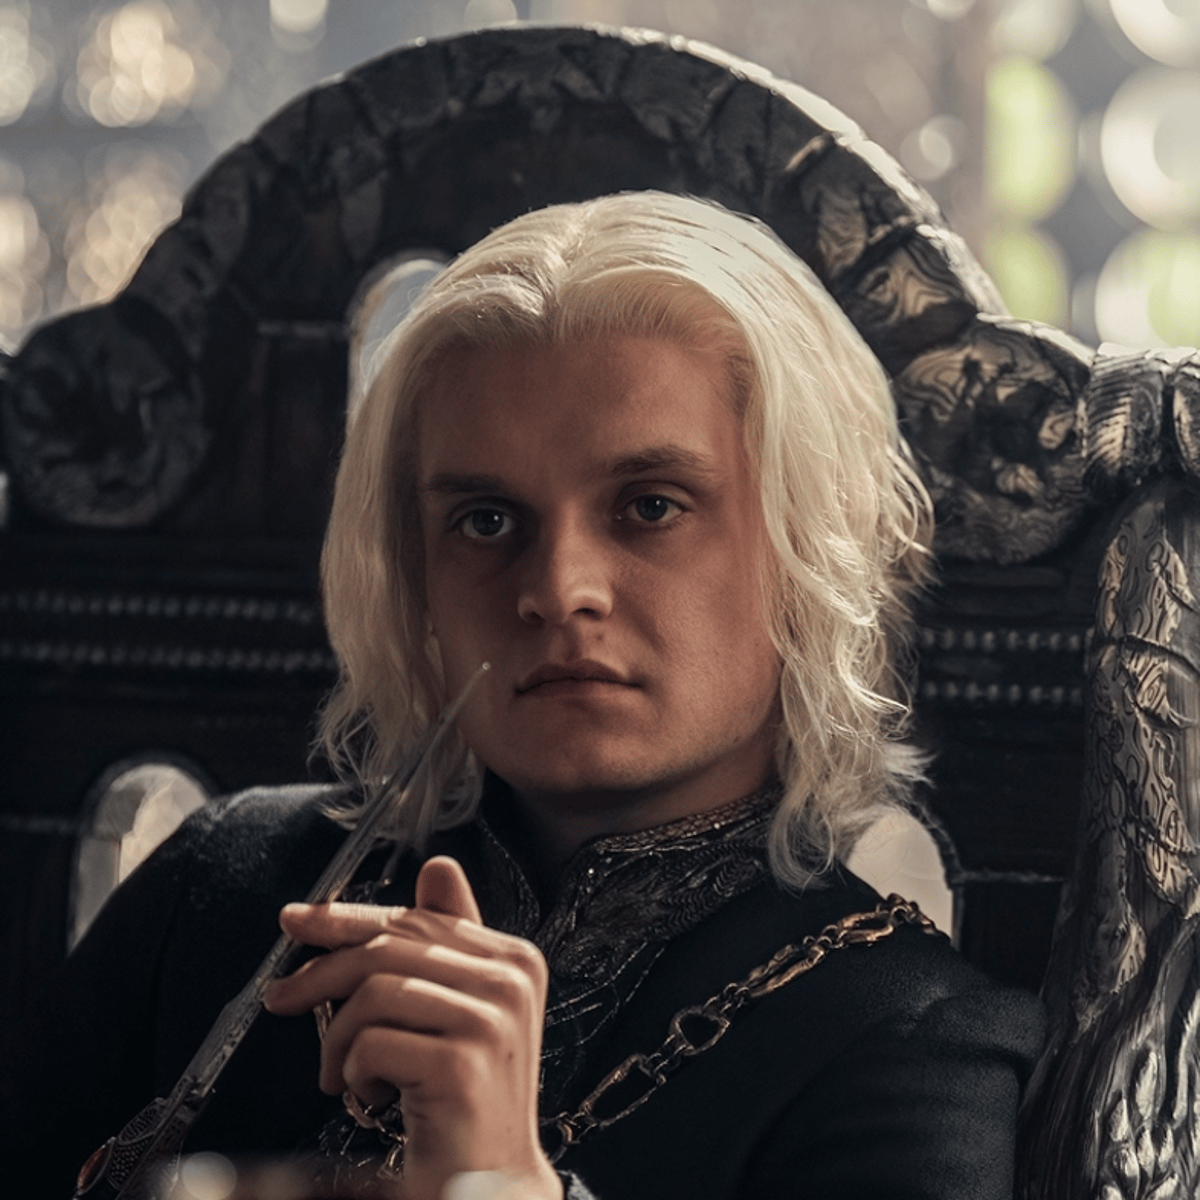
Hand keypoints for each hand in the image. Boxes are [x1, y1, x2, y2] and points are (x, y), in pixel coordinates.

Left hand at [264, 857, 561, 1199]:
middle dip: (322, 974)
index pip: (417, 920)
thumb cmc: (468, 1101)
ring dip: (340, 1040)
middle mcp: (511, 981)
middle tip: (282, 999)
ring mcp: (490, 1021)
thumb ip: (449, 943)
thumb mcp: (464, 1009)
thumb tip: (438, 868)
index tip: (298, 921)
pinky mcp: (462, 1065)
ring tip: (343, 1073)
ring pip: (375, 993)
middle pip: (390, 949)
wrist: (493, 1183)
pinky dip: (356, 1073)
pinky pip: (373, 1044)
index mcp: (514, 958)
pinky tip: (375, 1095)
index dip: (348, 918)